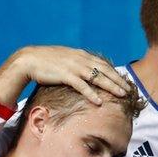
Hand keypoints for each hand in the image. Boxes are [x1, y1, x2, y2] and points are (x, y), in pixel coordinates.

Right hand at [0, 45, 130, 106]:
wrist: (28, 60)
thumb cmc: (46, 62)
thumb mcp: (65, 59)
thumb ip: (76, 64)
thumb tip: (85, 72)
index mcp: (81, 55)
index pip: (103, 64)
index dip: (114, 72)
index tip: (124, 80)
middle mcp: (80, 59)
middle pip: (105, 70)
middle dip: (118, 80)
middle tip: (129, 89)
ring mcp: (74, 67)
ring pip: (97, 77)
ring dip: (111, 86)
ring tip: (122, 94)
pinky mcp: (65, 75)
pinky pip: (82, 86)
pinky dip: (92, 94)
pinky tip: (99, 102)